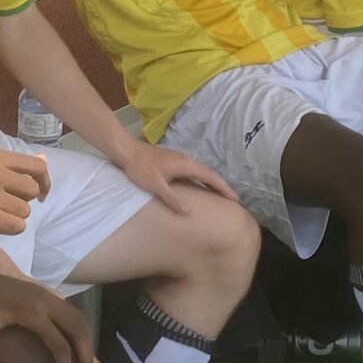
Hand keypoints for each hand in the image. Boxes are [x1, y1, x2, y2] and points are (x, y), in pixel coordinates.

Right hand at [0, 149, 48, 242]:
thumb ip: (8, 166)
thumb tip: (44, 161)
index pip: (36, 165)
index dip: (44, 181)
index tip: (41, 193)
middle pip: (33, 190)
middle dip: (23, 201)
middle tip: (4, 206)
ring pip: (26, 211)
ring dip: (13, 217)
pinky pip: (17, 227)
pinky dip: (8, 230)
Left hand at [0, 261, 95, 362]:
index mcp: (30, 312)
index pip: (60, 347)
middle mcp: (45, 301)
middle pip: (79, 331)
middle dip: (87, 359)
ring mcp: (46, 294)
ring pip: (79, 319)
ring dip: (86, 344)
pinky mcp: (43, 293)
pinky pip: (71, 312)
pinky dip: (79, 332)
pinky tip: (76, 348)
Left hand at [112, 140, 237, 211]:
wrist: (126, 151)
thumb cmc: (140, 168)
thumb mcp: (156, 185)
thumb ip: (172, 198)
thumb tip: (189, 212)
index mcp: (186, 165)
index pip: (211, 178)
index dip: (224, 189)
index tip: (236, 200)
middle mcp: (186, 160)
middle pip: (209, 175)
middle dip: (221, 187)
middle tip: (232, 201)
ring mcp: (180, 160)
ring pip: (201, 173)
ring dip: (211, 184)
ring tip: (218, 197)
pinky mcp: (172, 162)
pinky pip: (192, 173)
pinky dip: (200, 181)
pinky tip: (197, 189)